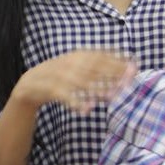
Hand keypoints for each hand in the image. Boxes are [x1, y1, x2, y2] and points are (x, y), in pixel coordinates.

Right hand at [12, 49, 133, 113]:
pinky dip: (76, 102)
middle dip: (112, 73)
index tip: (135, 65)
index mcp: (76, 56)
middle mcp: (68, 63)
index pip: (100, 55)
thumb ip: (96, 67)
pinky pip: (64, 96)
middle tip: (129, 81)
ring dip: (97, 89)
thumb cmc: (58, 78)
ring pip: (80, 81)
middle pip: (93, 66)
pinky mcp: (49, 89)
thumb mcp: (76, 67)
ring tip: (112, 97)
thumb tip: (124, 68)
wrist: (29, 85)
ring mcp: (58, 75)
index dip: (118, 59)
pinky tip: (87, 110)